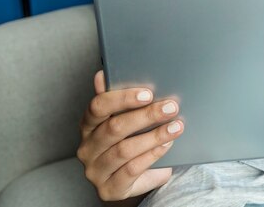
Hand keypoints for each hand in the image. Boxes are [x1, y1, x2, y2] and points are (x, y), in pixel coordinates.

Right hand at [77, 70, 184, 200]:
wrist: (136, 177)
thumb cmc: (131, 140)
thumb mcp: (126, 118)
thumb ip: (119, 99)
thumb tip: (102, 73)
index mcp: (88, 125)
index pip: (97, 107)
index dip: (122, 98)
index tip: (148, 92)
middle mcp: (87, 148)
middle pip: (114, 128)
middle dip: (146, 116)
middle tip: (171, 107)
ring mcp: (95, 170)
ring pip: (124, 150)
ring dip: (154, 136)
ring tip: (176, 126)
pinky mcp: (108, 189)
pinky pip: (131, 170)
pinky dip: (152, 156)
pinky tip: (167, 145)